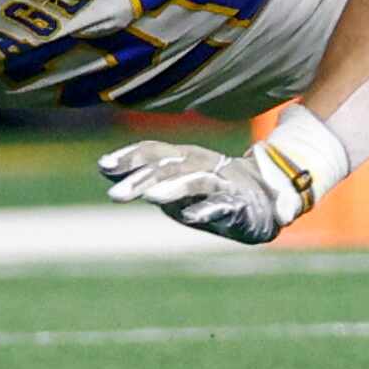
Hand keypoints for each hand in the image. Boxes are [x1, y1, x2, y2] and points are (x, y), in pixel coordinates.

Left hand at [99, 136, 298, 245]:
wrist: (267, 196)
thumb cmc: (210, 189)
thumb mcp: (174, 182)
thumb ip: (144, 174)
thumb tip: (101, 166)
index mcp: (185, 158)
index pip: (155, 151)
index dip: (130, 157)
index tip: (102, 166)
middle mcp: (202, 165)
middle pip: (170, 166)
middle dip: (142, 179)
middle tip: (115, 196)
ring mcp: (222, 184)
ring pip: (196, 180)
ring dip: (173, 188)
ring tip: (150, 198)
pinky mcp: (239, 205)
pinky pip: (223, 205)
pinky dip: (206, 210)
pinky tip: (190, 217)